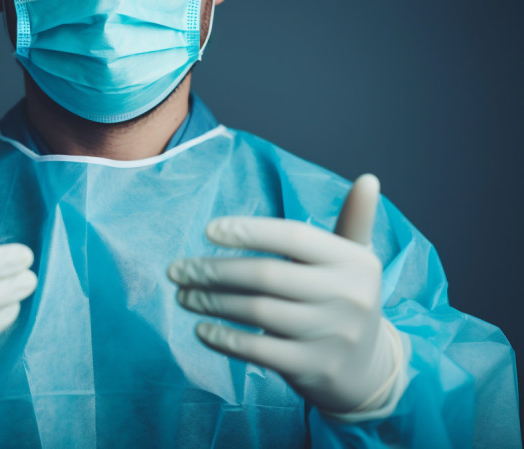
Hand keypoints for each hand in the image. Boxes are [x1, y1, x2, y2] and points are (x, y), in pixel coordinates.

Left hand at [168, 174, 402, 413]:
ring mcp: (333, 336)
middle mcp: (349, 297)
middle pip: (267, 276)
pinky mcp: (314, 368)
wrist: (368, 369)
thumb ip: (355, 221)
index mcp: (355, 262)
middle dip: (214, 271)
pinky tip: (202, 330)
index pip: (294, 237)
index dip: (250, 231)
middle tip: (178, 270)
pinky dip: (224, 339)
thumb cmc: (346, 300)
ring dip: (211, 302)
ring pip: (257, 312)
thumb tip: (368, 179)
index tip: (208, 230)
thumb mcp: (356, 261)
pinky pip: (258, 351)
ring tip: (183, 295)